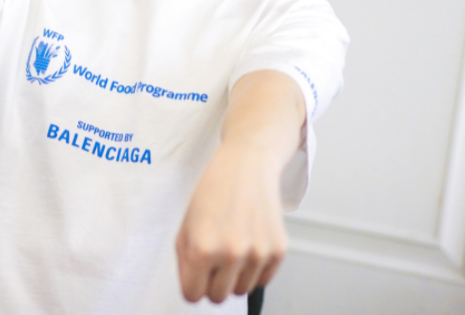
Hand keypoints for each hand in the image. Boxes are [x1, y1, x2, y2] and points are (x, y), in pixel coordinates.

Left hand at [175, 139, 286, 303]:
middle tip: (214, 259)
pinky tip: (249, 243)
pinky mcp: (278, 251)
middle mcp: (230, 254)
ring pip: (241, 291)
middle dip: (213, 282)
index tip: (196, 273)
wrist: (247, 166)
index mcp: (201, 248)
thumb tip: (195, 289)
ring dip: (235, 276)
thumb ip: (186, 262)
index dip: (192, 283)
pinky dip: (255, 269)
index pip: (192, 295)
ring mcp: (257, 254)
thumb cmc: (214, 192)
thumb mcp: (186, 225)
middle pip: (218, 298)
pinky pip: (263, 281)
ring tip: (233, 246)